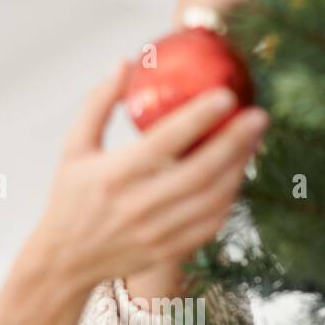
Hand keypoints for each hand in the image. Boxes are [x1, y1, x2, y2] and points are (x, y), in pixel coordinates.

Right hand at [35, 60, 268, 292]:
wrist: (66, 261)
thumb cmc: (71, 197)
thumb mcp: (74, 147)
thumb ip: (98, 103)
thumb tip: (127, 62)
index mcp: (115, 175)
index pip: (165, 141)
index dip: (200, 117)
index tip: (227, 95)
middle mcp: (139, 205)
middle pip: (200, 170)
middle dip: (236, 141)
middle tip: (259, 117)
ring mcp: (157, 232)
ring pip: (212, 199)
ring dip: (238, 169)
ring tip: (253, 143)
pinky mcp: (168, 251)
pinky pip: (210, 223)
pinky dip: (228, 199)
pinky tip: (236, 177)